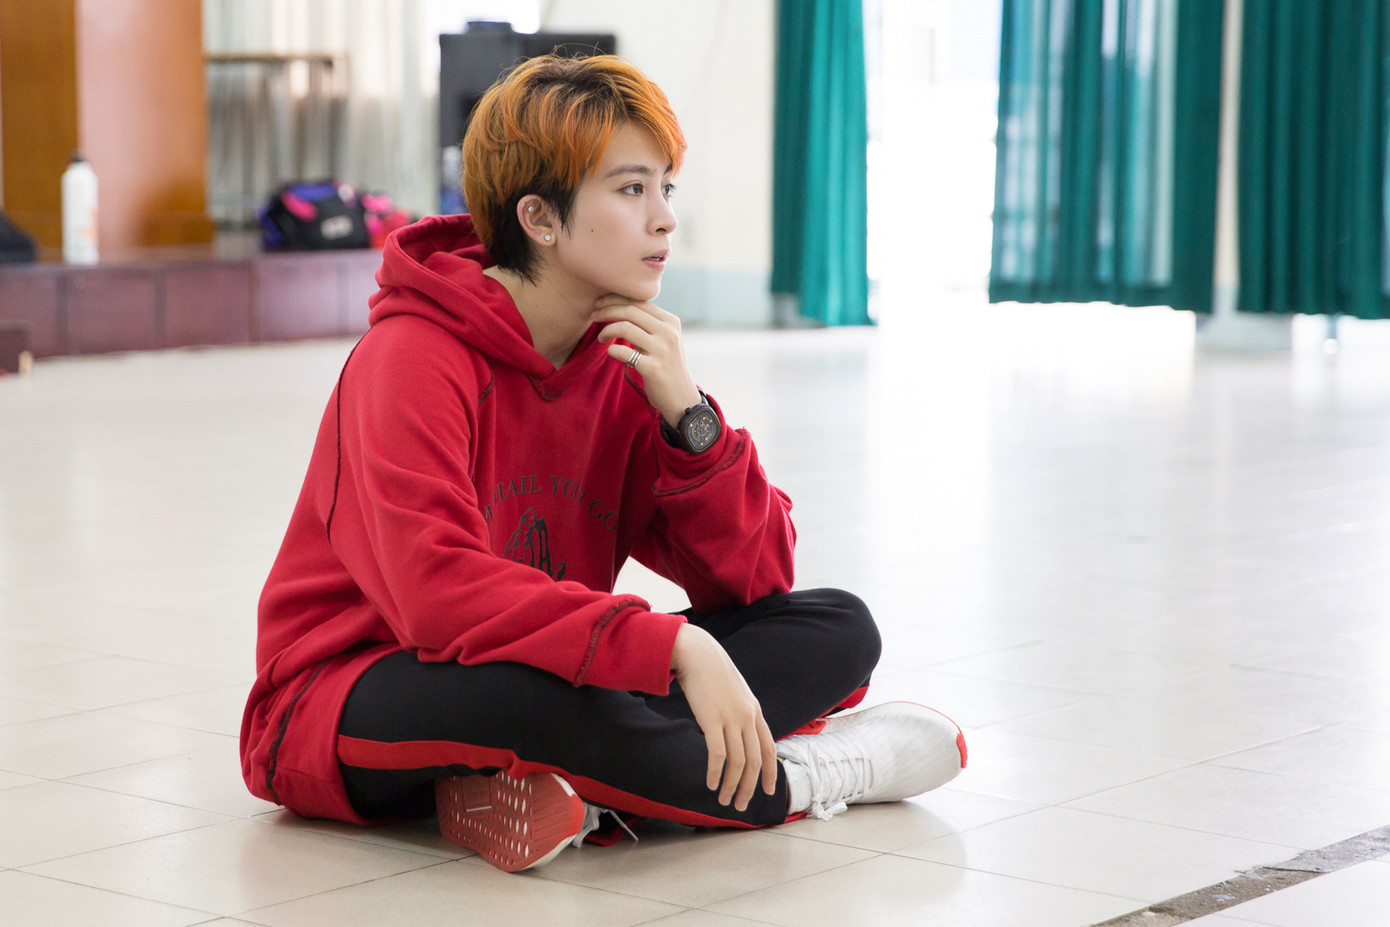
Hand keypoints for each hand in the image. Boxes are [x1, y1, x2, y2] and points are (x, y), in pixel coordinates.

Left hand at [592, 295, 701, 426]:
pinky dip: (612, 350)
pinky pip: (623, 352)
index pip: (638, 301)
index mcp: (670, 321)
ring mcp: (662, 350)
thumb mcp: (664, 339)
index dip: (615, 299)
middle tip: (593, 316)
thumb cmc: (667, 366)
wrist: (681, 397)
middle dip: (606, 310)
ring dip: (606, 330)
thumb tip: (619, 305)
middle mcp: (668, 332)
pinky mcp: (653, 368)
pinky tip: (610, 352)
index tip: (599, 303)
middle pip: (630, 311)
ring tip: (600, 338)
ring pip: (625, 328)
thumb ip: (649, 323)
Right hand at [669, 624, 778, 810]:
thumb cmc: (712, 672)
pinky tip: (710, 784)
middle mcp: (747, 717)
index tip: (768, 791)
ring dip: (730, 785)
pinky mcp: (711, 719)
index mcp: (755, 711)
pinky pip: (717, 754)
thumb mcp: (735, 692)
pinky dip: (715, 773)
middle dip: (749, 787)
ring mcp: (731, 718)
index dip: (770, 772)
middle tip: (740, 805)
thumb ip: (740, 711)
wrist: (697, 652)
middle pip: (754, 761)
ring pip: (737, 762)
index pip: (769, 748)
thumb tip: (739, 733)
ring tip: (723, 800)